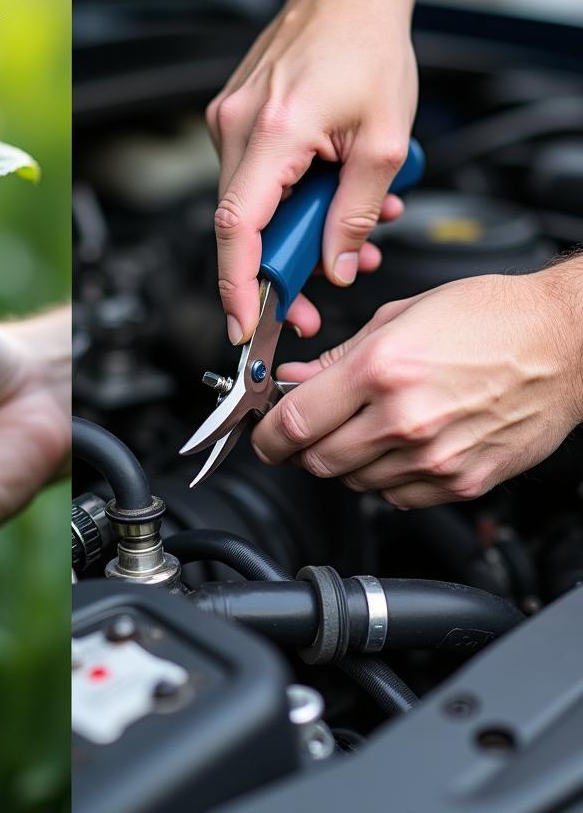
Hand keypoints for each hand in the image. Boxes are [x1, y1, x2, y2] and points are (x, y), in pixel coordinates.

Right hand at [206, 0, 416, 343]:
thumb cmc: (368, 43)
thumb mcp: (385, 142)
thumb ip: (358, 214)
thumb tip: (339, 266)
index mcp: (273, 130)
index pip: (237, 228)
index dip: (237, 284)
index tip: (243, 321)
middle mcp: (236, 124)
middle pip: (240, 224)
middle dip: (278, 269)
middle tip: (314, 295)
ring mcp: (228, 118)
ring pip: (247, 203)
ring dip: (290, 231)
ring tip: (346, 234)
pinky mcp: (233, 115)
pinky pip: (252, 175)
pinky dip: (285, 197)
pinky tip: (325, 194)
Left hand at [250, 270, 582, 507]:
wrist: (564, 342)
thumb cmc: (489, 319)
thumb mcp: (398, 318)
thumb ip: (337, 357)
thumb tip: (294, 379)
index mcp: (381, 370)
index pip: (295, 421)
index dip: (266, 435)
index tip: (262, 436)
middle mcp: (404, 419)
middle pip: (318, 461)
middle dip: (300, 450)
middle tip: (305, 432)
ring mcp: (435, 457)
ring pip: (354, 483)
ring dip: (343, 463)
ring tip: (360, 430)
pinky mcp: (461, 482)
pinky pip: (396, 497)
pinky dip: (383, 479)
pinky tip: (394, 448)